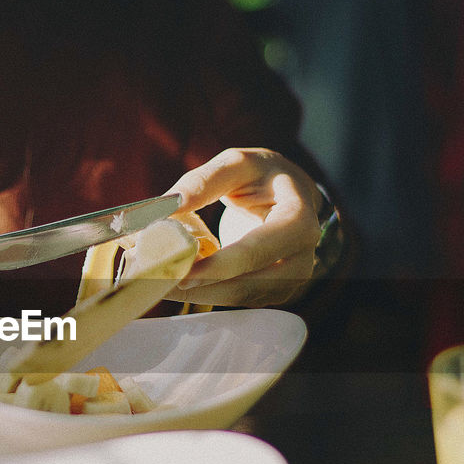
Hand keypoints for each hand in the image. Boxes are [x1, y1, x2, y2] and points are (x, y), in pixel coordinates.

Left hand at [164, 148, 325, 306]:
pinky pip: (240, 299)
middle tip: (161, 284)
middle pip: (248, 285)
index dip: (217, 266)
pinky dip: (209, 293)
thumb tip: (169, 205)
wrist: (292, 193)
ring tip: (164, 283)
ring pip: (241, 298)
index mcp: (298, 221)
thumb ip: (203, 181)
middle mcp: (302, 257)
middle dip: (202, 287)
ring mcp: (291, 279)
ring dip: (201, 294)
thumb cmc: (263, 175)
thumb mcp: (237, 164)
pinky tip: (183, 281)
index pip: (256, 252)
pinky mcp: (275, 291)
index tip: (181, 274)